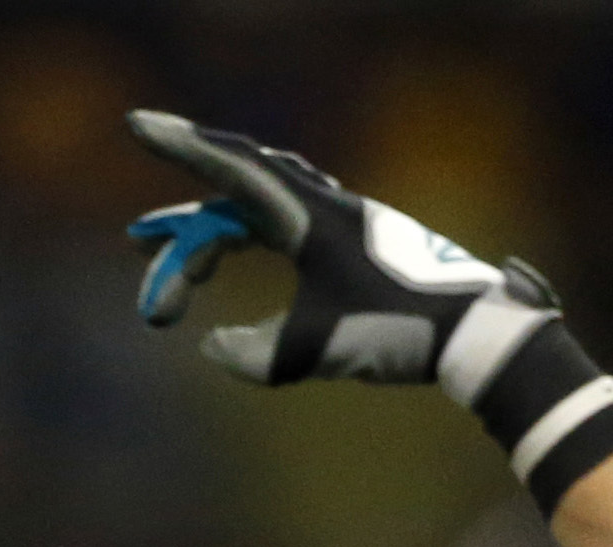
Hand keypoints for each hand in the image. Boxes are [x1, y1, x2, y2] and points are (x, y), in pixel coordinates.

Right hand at [127, 111, 554, 390]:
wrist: (476, 331)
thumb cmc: (399, 332)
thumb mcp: (320, 349)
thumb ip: (260, 355)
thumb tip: (216, 350)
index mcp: (308, 216)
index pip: (229, 171)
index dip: (179, 148)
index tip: (136, 125)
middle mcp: (324, 207)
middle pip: (235, 201)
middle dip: (185, 231)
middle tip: (141, 255)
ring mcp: (344, 223)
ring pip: (263, 211)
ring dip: (219, 237)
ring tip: (187, 267)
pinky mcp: (360, 245)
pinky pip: (290, 225)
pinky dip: (256, 238)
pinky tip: (246, 250)